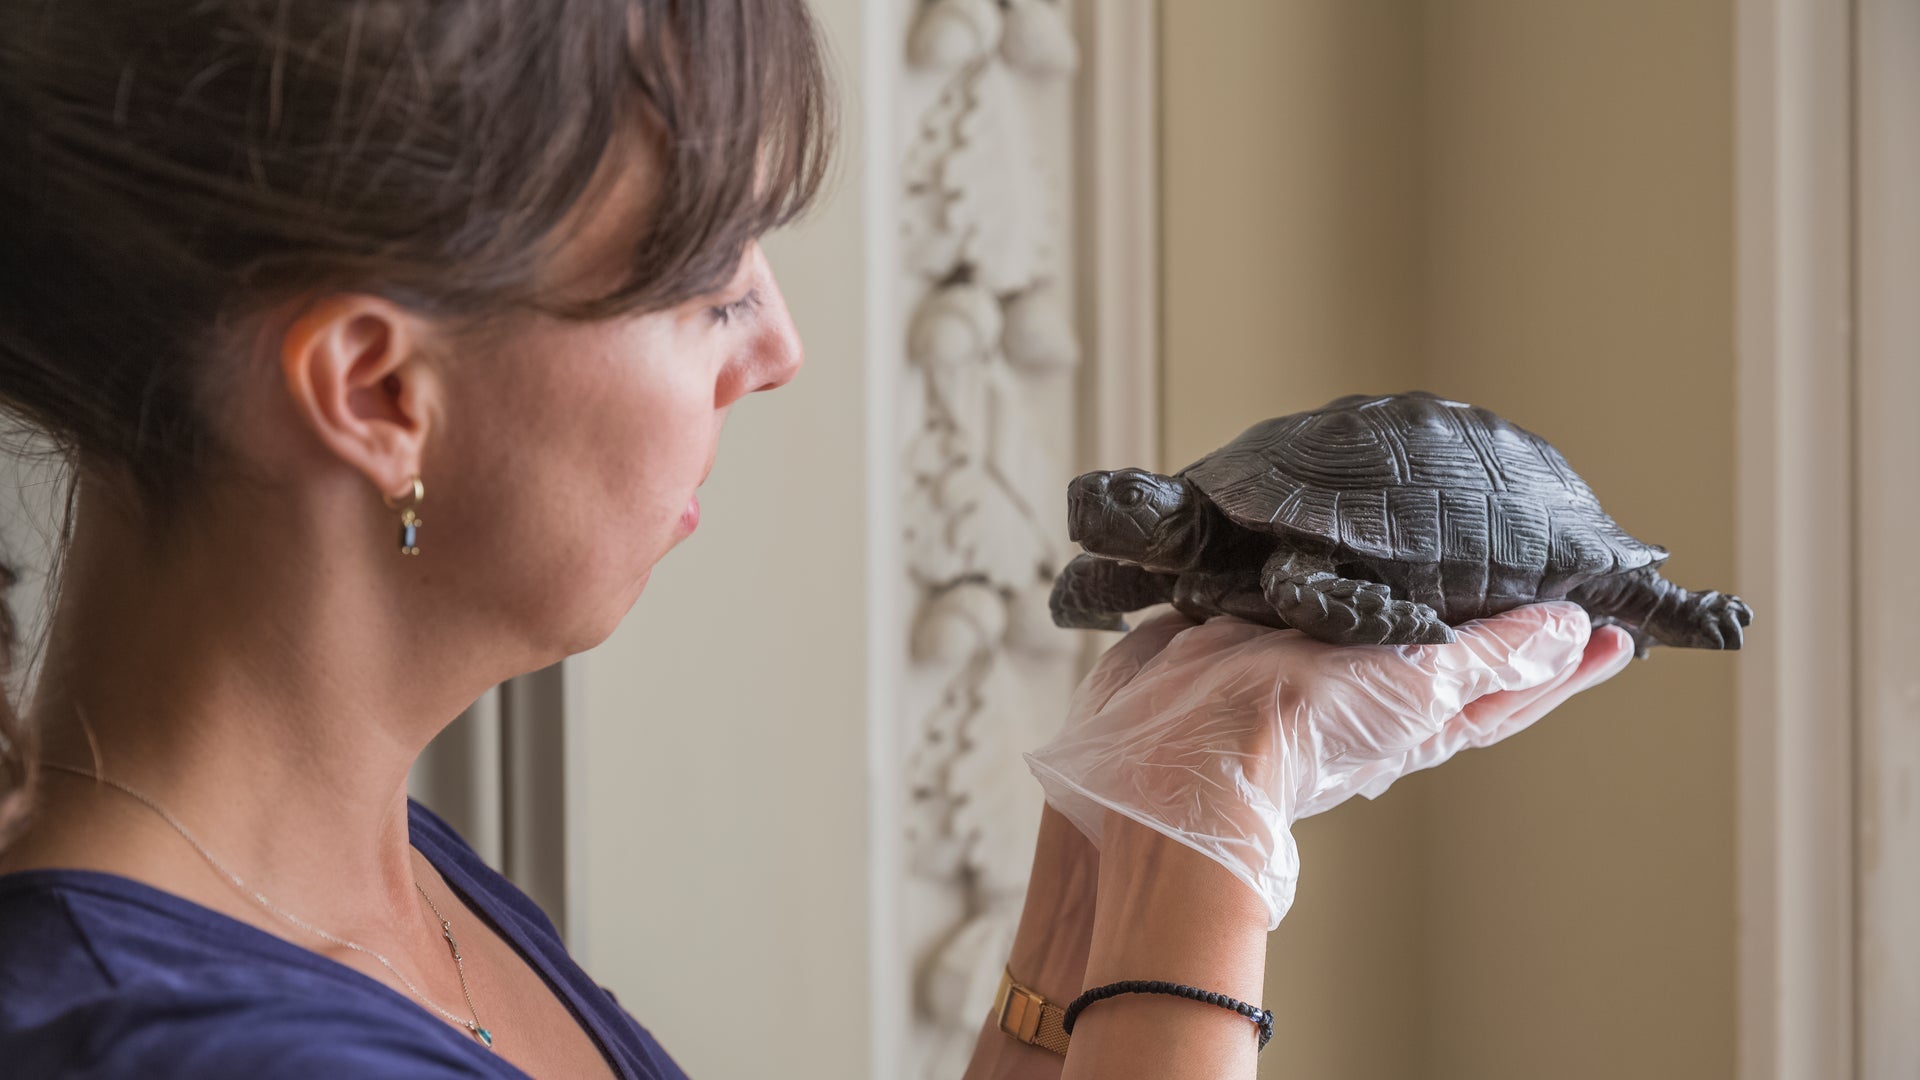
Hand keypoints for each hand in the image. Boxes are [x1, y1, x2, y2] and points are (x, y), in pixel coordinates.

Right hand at [1025, 602, 1632, 928]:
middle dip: (1497, 614)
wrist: (1172, 745)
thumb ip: (1490, 659)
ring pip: (1383, 618)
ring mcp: (1311, 661)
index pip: (1515, 685)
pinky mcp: (1254, 632)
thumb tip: (1571, 632)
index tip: (1616, 623)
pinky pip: (1310, 594)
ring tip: (1453, 543)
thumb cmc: (1298, 729)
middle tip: (1544, 568)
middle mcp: (1370, 689)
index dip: (1565, 659)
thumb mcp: (1417, 689)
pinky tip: (1338, 541)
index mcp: (1420, 711)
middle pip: (1456, 650)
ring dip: (1416, 584)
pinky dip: (1332, 571)